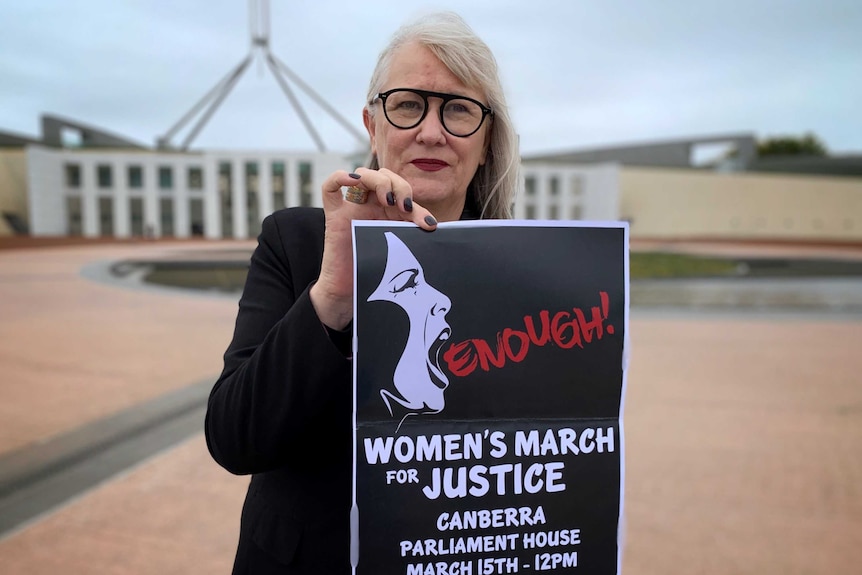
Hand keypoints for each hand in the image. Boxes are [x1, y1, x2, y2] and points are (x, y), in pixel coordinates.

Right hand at [310, 168, 437, 329]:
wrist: (353, 293)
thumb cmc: (378, 272)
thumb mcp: (401, 248)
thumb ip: (412, 233)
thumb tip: (433, 224)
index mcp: (389, 211)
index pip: (403, 192)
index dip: (417, 203)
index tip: (427, 224)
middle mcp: (371, 206)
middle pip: (385, 177)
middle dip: (400, 187)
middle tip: (405, 207)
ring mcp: (352, 208)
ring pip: (362, 175)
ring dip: (379, 181)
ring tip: (388, 199)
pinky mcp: (334, 216)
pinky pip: (330, 187)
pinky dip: (341, 177)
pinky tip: (354, 180)